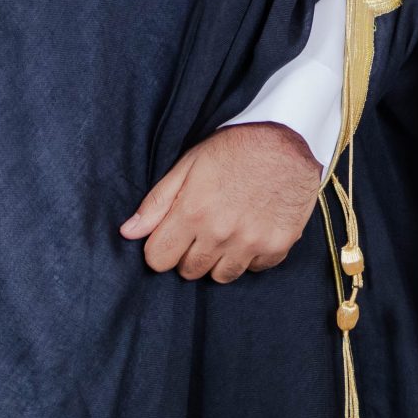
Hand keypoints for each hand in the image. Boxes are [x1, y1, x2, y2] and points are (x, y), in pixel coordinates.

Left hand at [120, 122, 322, 282]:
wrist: (290, 141)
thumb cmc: (236, 148)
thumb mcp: (189, 164)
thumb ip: (158, 201)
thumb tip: (128, 232)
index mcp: (193, 212)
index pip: (158, 260)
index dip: (161, 247)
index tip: (173, 234)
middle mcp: (220, 234)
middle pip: (188, 271)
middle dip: (188, 254)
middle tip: (202, 228)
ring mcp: (250, 243)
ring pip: (220, 276)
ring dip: (219, 259)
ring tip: (227, 231)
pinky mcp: (276, 247)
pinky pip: (253, 269)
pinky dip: (250, 256)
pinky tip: (252, 230)